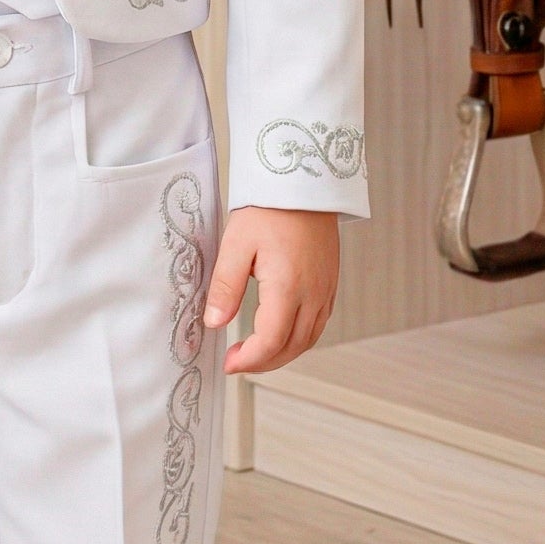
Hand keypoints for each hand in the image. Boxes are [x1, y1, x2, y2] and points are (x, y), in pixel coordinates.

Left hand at [202, 206, 338, 374]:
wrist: (302, 180)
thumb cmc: (269, 207)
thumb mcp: (236, 243)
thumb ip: (225, 286)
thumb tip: (214, 323)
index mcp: (288, 287)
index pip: (271, 341)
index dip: (250, 360)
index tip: (229, 363)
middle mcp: (313, 294)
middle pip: (292, 347)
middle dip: (264, 362)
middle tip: (238, 362)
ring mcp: (326, 289)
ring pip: (309, 339)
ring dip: (283, 353)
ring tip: (256, 353)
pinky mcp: (330, 282)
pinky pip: (319, 323)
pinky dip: (299, 338)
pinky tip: (282, 333)